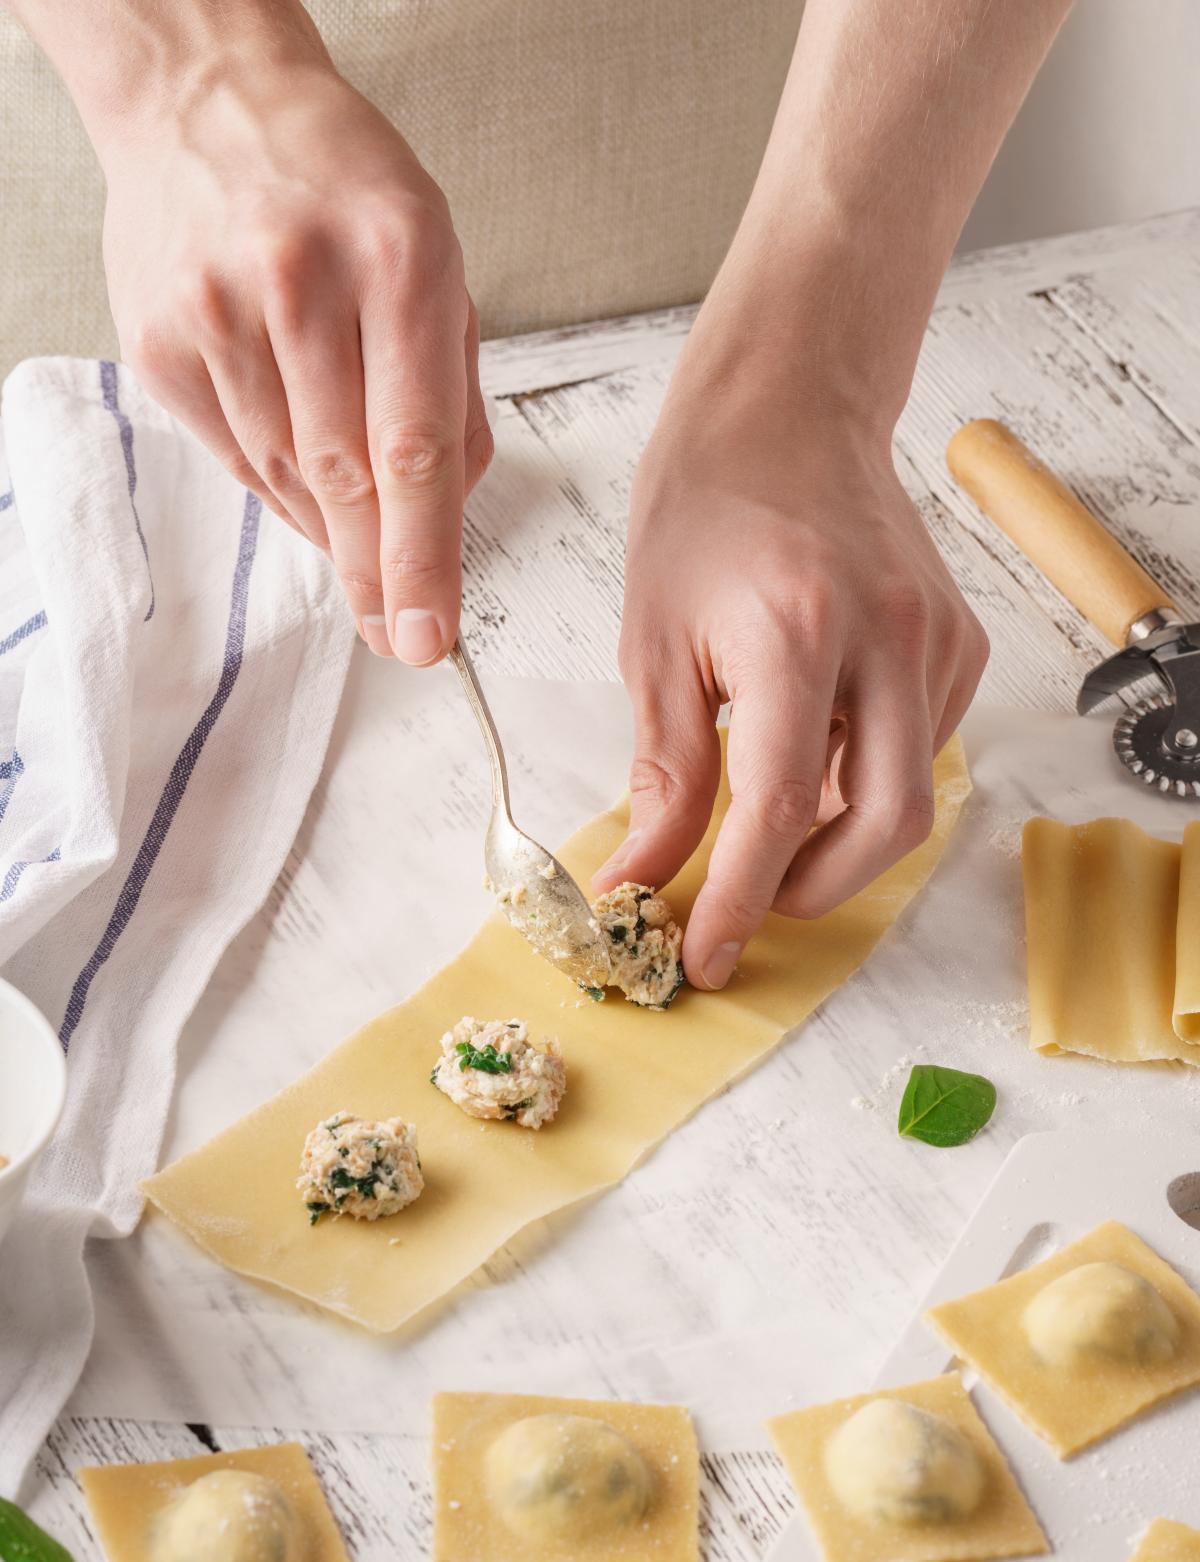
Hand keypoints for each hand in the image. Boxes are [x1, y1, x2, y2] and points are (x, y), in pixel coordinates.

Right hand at [99, 53, 489, 662]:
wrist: (206, 99)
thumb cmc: (344, 187)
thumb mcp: (437, 259)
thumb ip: (453, 388)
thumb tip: (449, 515)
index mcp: (399, 258)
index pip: (414, 447)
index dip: (423, 557)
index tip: (431, 633)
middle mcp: (302, 282)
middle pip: (346, 477)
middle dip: (377, 576)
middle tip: (401, 634)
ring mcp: (218, 310)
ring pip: (288, 475)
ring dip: (332, 529)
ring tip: (360, 544)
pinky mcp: (160, 339)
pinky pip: (236, 455)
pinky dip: (281, 486)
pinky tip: (308, 483)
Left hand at [596, 369, 987, 989]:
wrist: (787, 411)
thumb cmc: (705, 509)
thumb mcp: (654, 642)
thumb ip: (662, 774)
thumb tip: (643, 880)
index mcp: (795, 630)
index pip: (775, 808)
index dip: (739, 900)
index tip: (703, 956)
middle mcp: (887, 636)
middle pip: (882, 824)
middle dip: (811, 889)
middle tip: (746, 899)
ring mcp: (936, 639)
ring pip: (909, 796)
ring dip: (835, 837)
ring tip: (766, 813)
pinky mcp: (960, 643)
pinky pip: (924, 751)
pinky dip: (864, 782)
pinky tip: (813, 751)